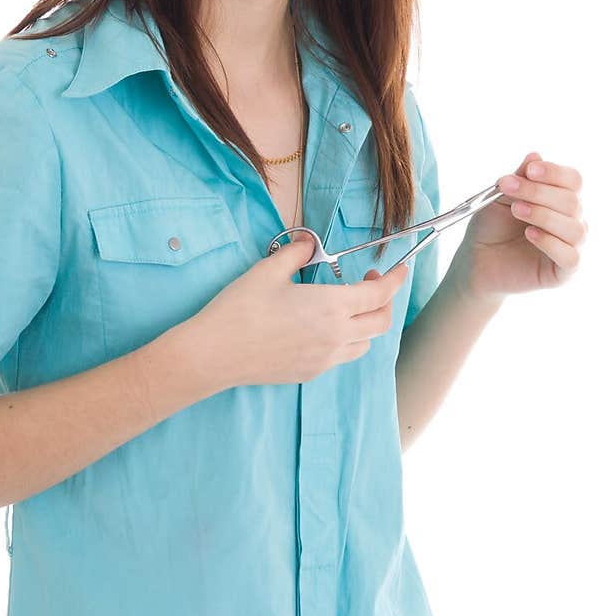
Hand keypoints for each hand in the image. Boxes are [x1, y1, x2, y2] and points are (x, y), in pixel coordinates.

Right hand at [189, 231, 409, 391]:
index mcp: (330, 307)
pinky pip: (342, 357)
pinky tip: (323, 328)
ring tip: (347, 307)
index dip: (394, 281)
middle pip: (380, 322)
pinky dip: (345, 341)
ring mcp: (325, 359)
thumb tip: (308, 243)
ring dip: (366, 324)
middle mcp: (335, 336)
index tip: (399, 270)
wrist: (215, 353)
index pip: (379, 295)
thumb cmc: (240, 309)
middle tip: (368, 283)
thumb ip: (296, 253)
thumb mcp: (268, 270)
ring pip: (364, 344)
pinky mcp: (310, 373)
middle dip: (384, 301)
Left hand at [454, 152, 587, 301]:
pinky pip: (571, 257)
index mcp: (560, 199)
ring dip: (544, 215)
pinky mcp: (563, 272)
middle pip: (572, 201)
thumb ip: (521, 177)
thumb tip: (535, 155)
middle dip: (538, 192)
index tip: (530, 170)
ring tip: (516, 210)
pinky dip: (551, 243)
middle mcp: (571, 221)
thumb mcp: (501, 196)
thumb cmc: (492, 226)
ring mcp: (570, 247)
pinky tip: (530, 234)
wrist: (476, 259)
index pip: (573, 180)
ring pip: (575, 228)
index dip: (554, 173)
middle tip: (508, 188)